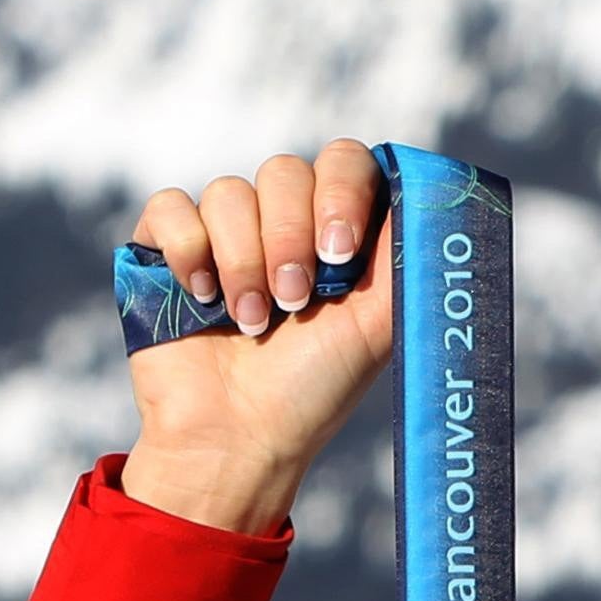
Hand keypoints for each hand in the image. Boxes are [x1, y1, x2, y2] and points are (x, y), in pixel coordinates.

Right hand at [119, 144, 395, 533]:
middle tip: (295, 300)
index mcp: (335, 230)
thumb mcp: (379, 322)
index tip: (339, 251)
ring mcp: (221, 233)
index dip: (342, 191)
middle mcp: (280, 222)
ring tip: (250, 320)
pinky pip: (171, 207)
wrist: (241, 437)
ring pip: (229, 192)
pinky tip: (202, 299)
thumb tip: (434, 196)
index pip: (344, 162)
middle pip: (284, 171)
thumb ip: (406, 256)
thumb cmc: (314, 387)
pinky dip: (189, 250)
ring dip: (242, 261)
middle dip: (290, 238)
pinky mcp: (166, 250)